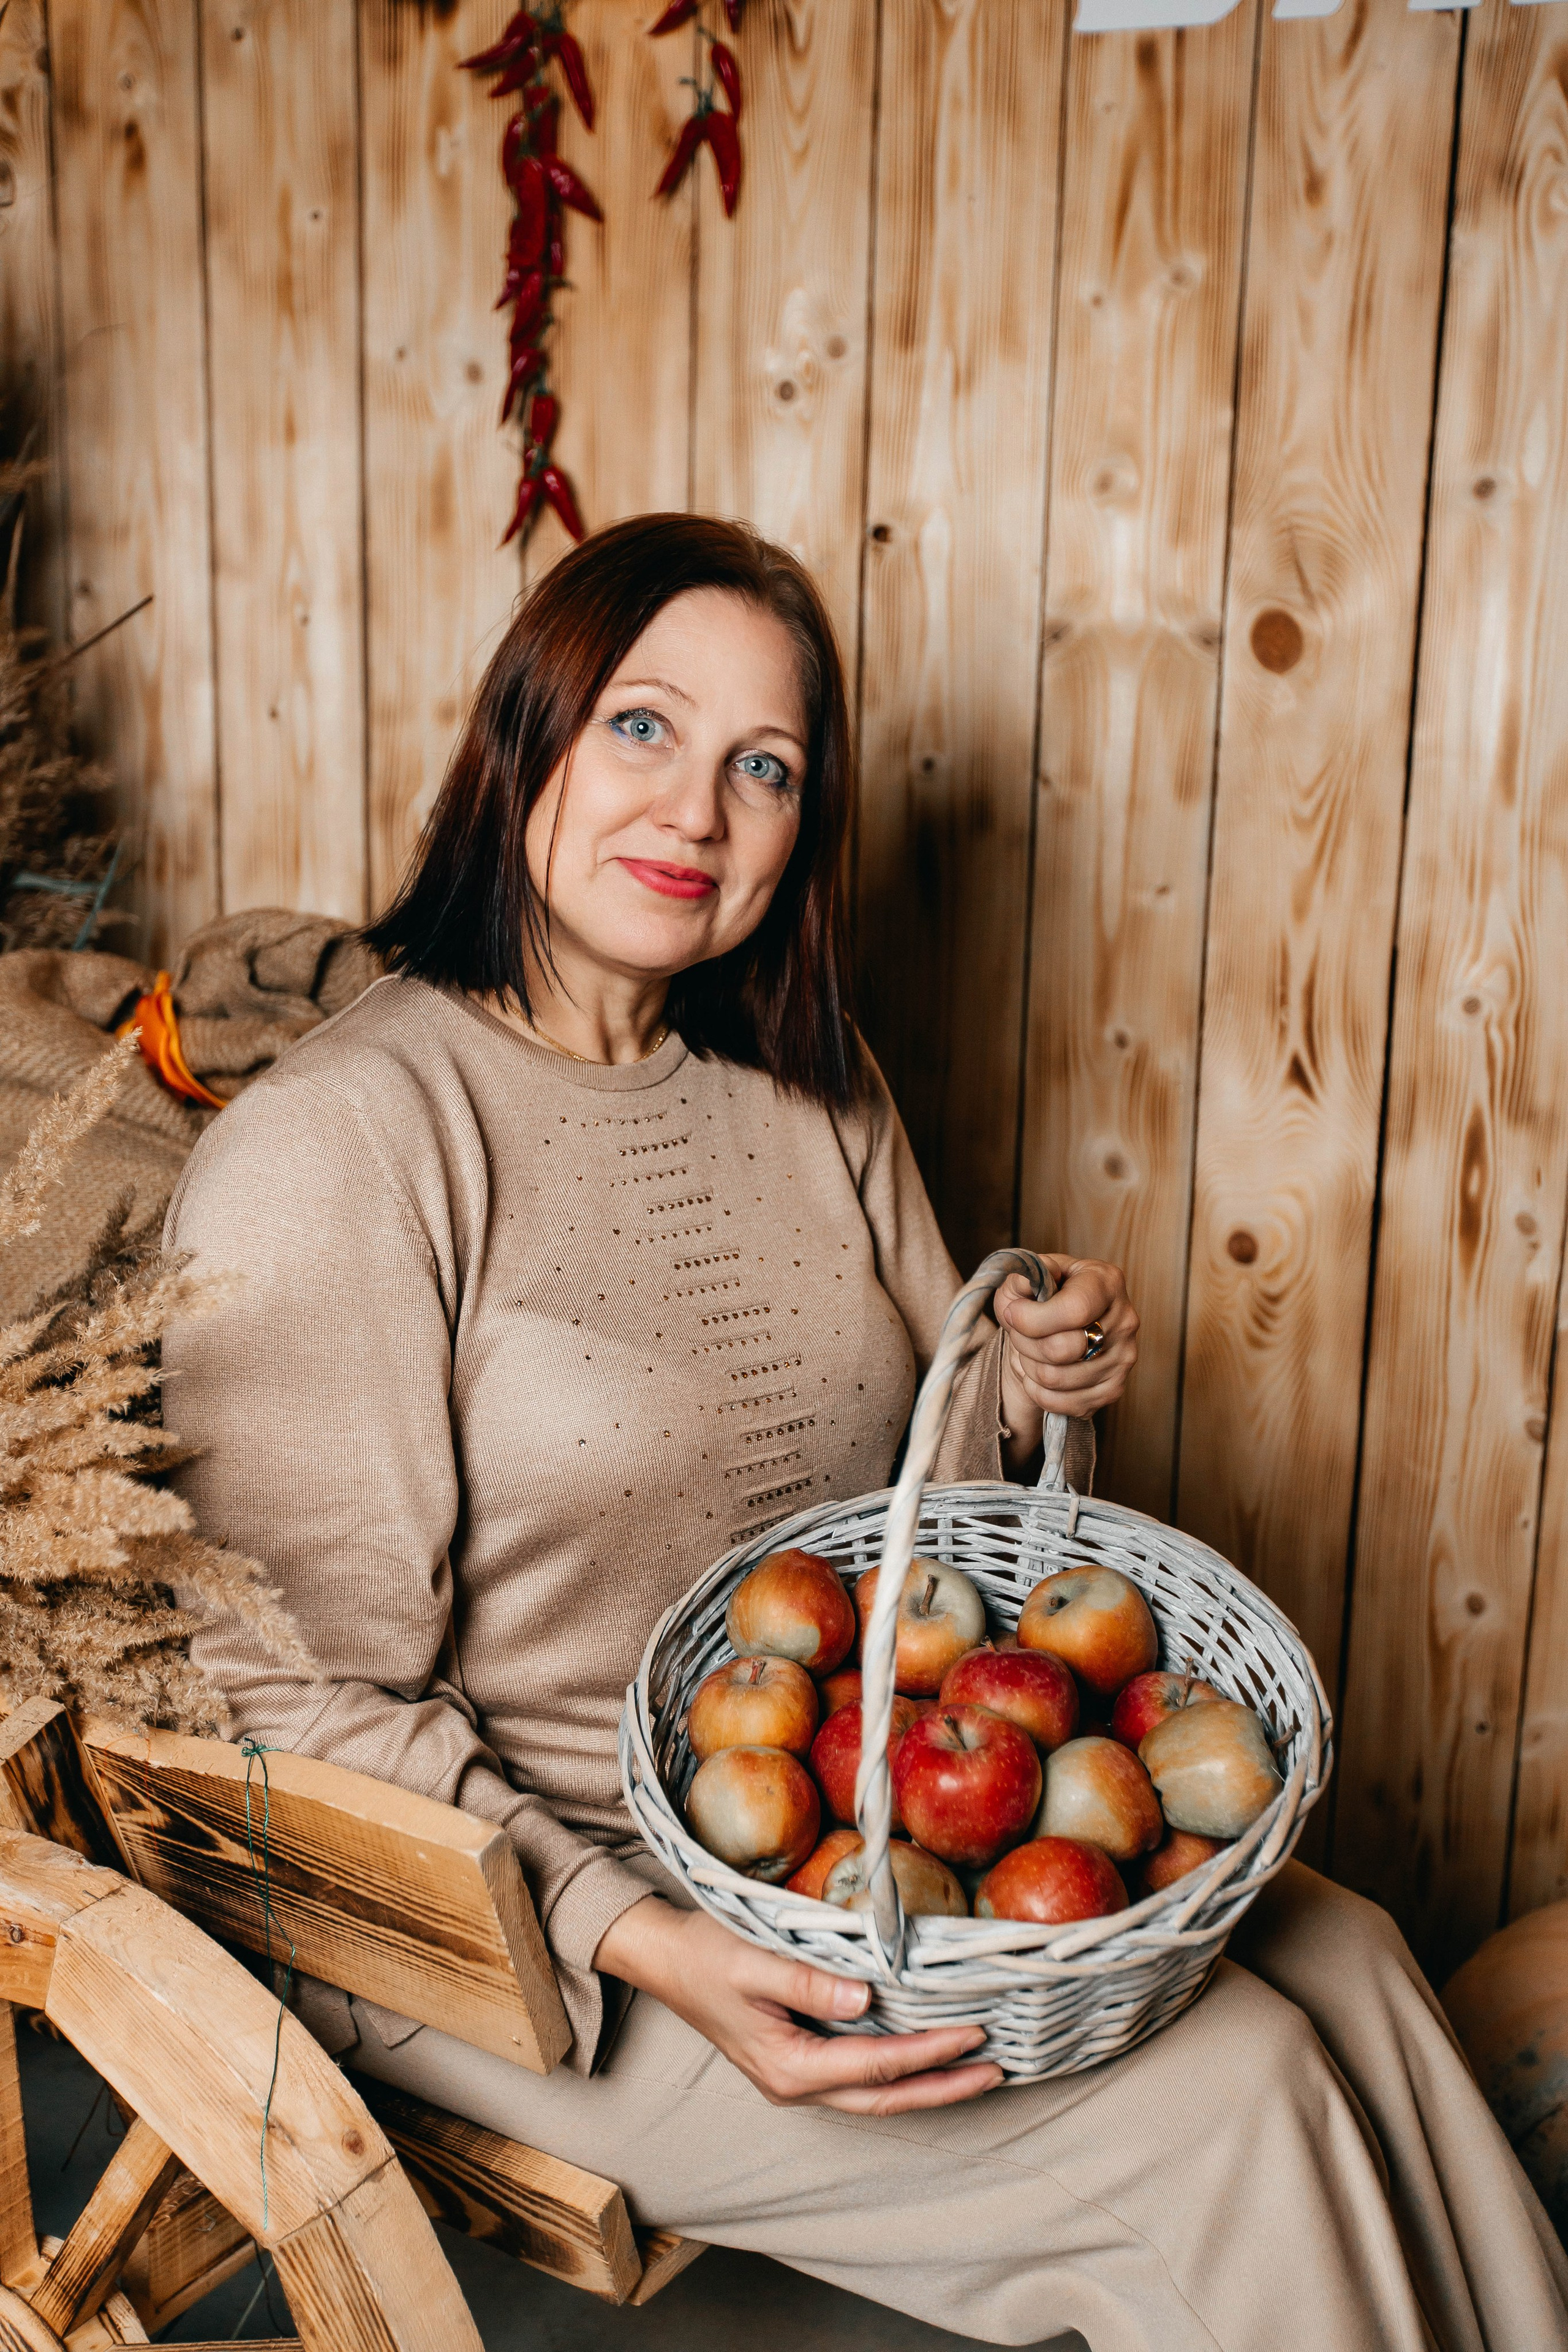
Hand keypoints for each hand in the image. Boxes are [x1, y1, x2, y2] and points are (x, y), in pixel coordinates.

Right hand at [594, 1897, 1002, 2113]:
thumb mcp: (754, 1961)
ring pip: (874, 2093)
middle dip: (943, 2087)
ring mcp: (796, 2076)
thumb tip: (866, 2000)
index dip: (928, 2052)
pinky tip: (925, 2051)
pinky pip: (859, 2075)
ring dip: (926, 2083)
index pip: (875, 2066)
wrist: (664, 1957)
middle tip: (995, 2071)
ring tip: (975, 2068)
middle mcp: (795, 2084)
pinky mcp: (798, 2058)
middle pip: (884, 2098)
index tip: (973, 2033)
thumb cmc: (706, 1954)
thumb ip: (809, 1982)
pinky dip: (899, 2069)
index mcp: (787, 2067)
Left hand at [995, 1255, 1138, 1466]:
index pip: (1074, 1310)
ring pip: (1056, 1379)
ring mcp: (1123, 1358)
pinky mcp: (1114, 1389)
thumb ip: (1022, 1277)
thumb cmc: (1047, 1297)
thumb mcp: (1031, 1275)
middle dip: (1024, 1343)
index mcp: (1107, 1283)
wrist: (1064, 1324)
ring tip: (1027, 1351)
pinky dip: (1038, 1391)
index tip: (1011, 1313)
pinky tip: (1037, 1371)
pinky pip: (1063, 1403)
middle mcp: (1124, 1320)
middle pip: (1062, 1349)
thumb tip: (1023, 1287)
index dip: (1032, 1318)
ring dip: (1028, 1366)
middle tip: (1016, 1333)